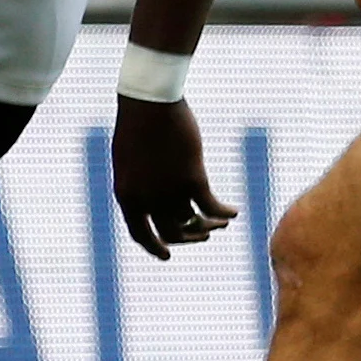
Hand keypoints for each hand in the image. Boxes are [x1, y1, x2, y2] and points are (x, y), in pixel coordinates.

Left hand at [109, 95, 238, 259]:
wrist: (148, 104)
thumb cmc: (137, 127)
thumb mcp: (131, 162)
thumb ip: (140, 187)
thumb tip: (157, 205)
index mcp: (126, 197)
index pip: (140, 235)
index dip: (155, 248)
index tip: (167, 256)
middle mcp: (147, 201)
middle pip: (172, 233)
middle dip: (189, 238)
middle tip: (203, 235)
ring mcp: (170, 192)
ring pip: (194, 221)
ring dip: (209, 225)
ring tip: (219, 223)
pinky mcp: (193, 179)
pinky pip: (212, 207)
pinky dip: (224, 213)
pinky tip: (233, 212)